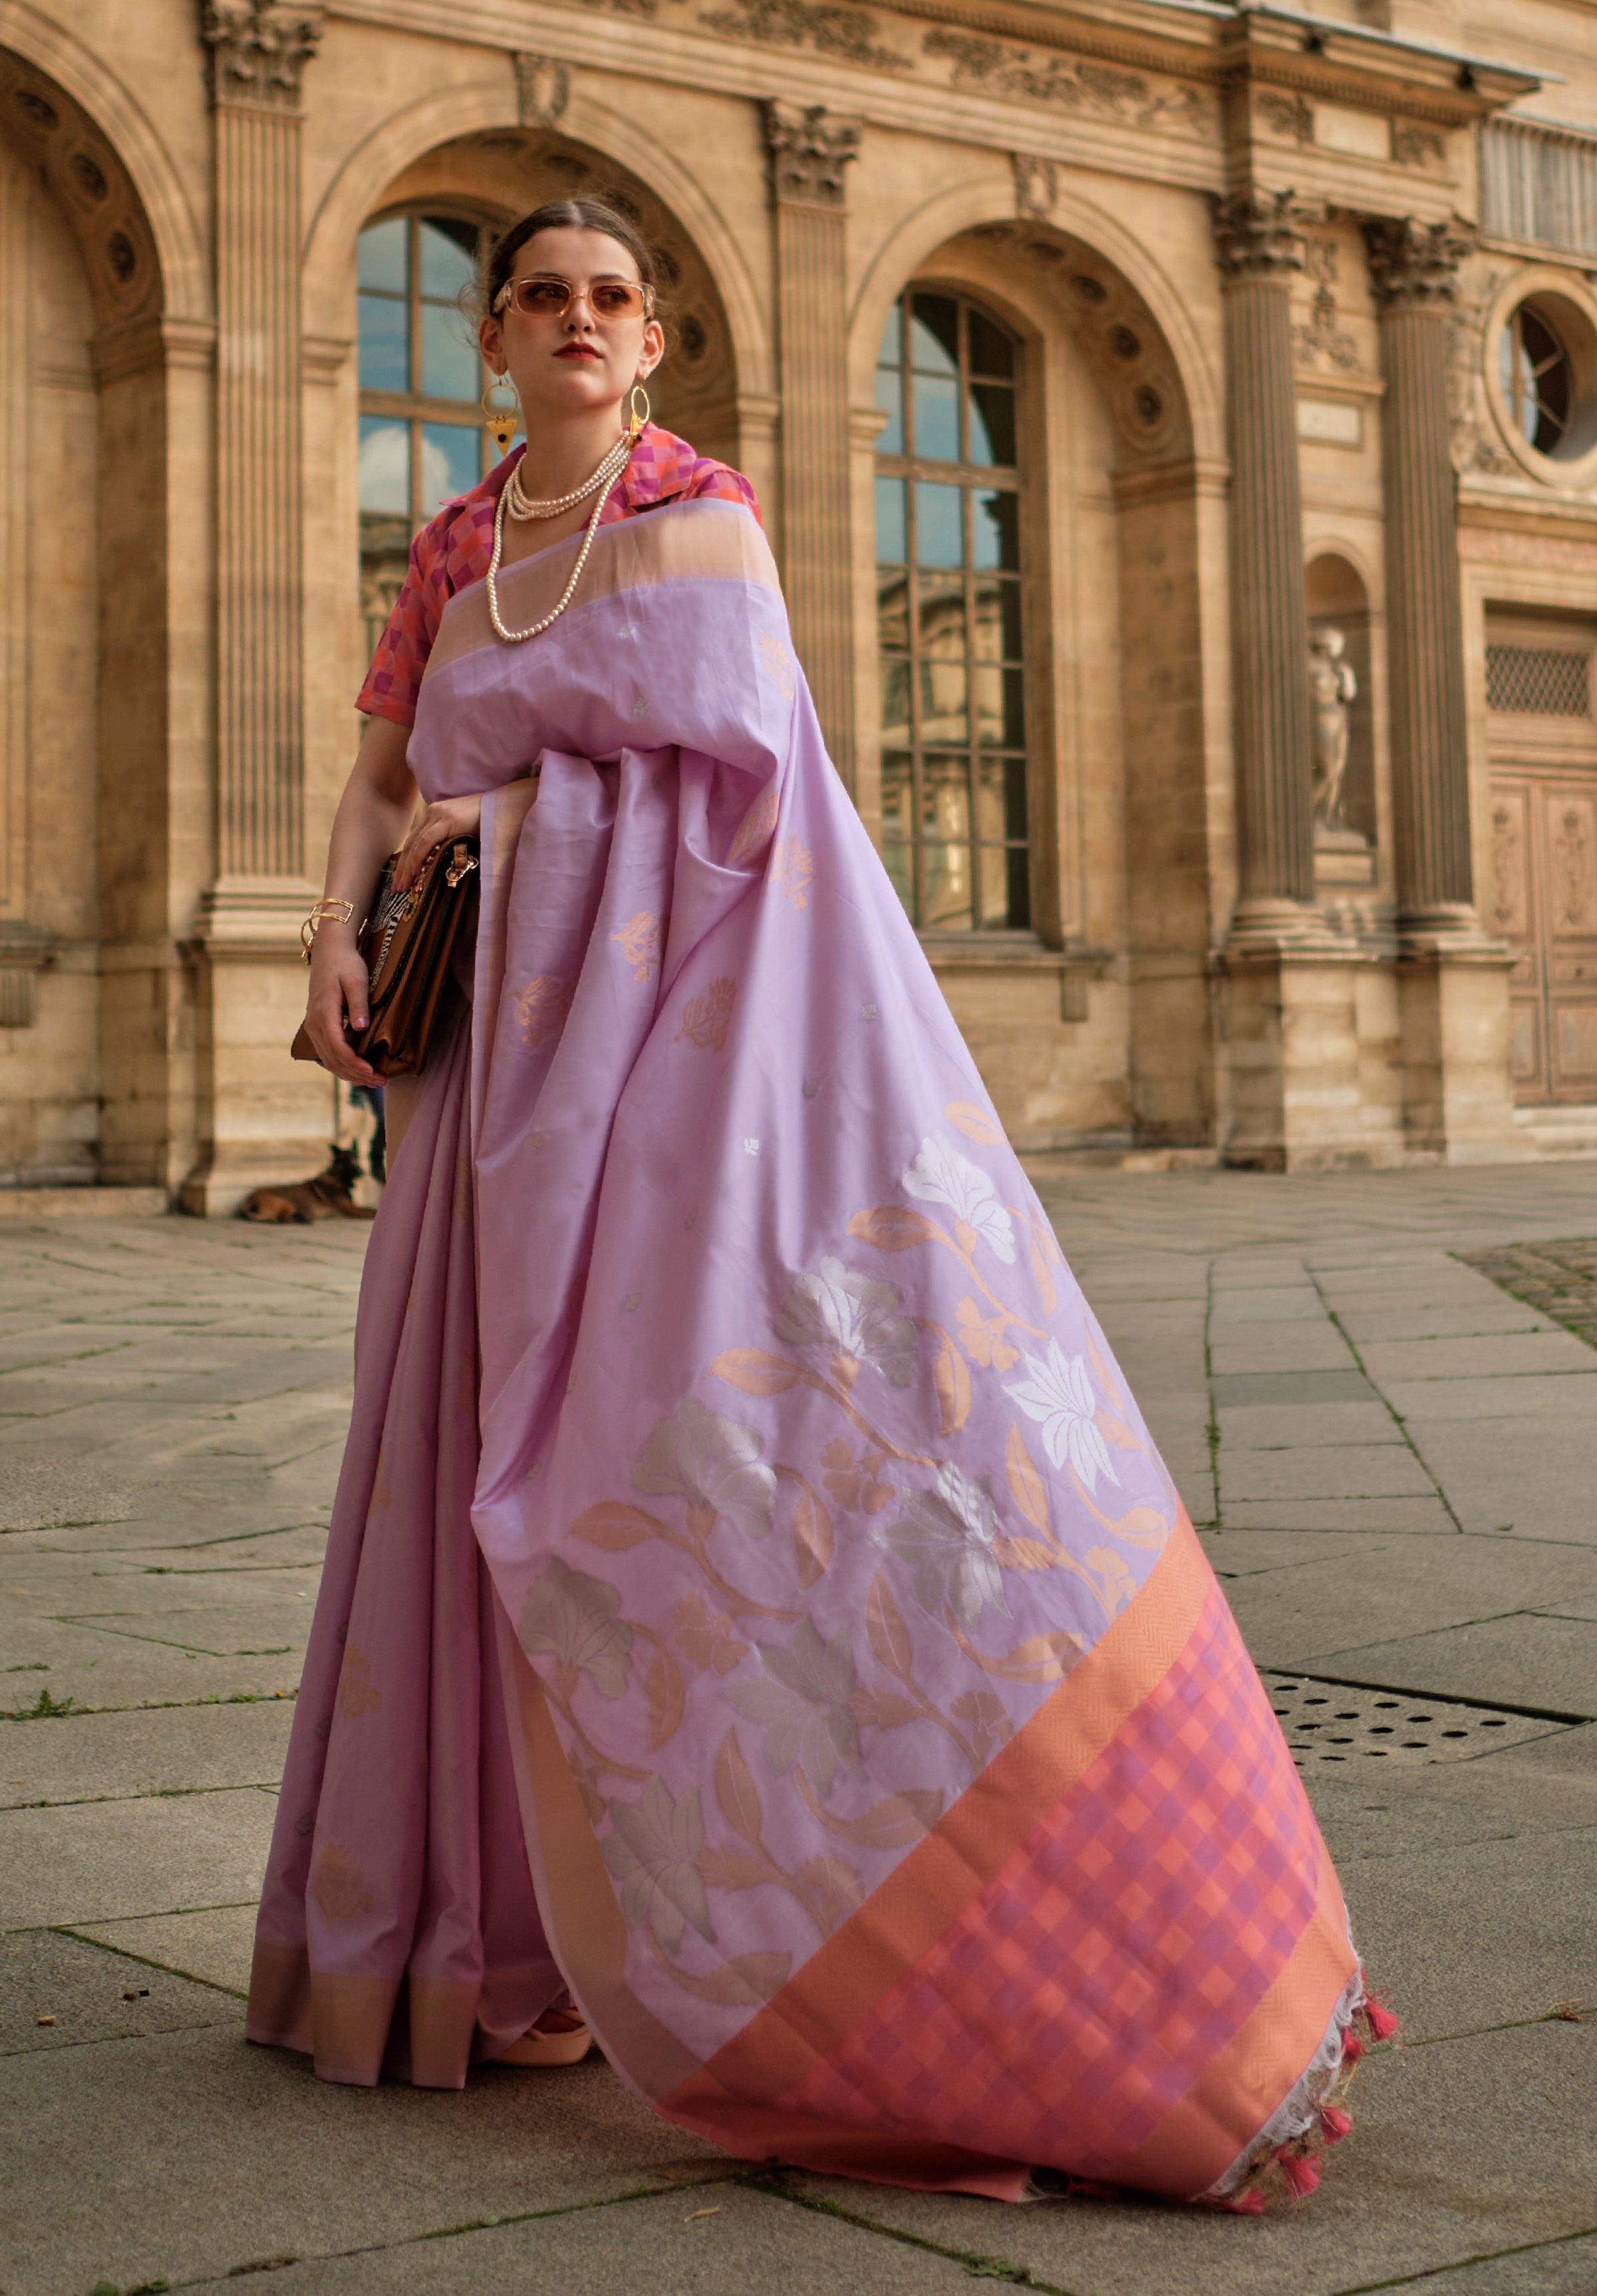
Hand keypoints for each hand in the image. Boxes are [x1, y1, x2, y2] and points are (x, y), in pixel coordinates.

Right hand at [301, 927, 378, 1087]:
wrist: (329, 952)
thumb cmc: (345, 964)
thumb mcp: (356, 980)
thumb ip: (358, 1004)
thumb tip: (362, 1028)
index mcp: (324, 1013)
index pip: (337, 1047)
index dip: (354, 1063)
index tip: (373, 1072)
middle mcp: (314, 1023)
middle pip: (332, 1059)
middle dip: (356, 1074)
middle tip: (381, 1082)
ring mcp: (313, 1026)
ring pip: (328, 1059)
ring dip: (349, 1073)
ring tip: (372, 1081)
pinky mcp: (317, 1026)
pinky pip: (325, 1053)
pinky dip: (340, 1065)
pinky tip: (355, 1071)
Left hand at [392, 794, 482, 893]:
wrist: (506, 806)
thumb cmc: (491, 823)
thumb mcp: (467, 834)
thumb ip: (454, 844)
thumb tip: (445, 867)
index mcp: (436, 815)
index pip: (415, 841)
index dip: (406, 861)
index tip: (402, 880)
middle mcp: (434, 813)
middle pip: (411, 843)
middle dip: (402, 868)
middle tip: (396, 888)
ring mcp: (439, 815)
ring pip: (415, 844)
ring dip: (407, 867)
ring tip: (402, 886)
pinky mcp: (448, 819)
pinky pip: (426, 841)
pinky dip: (418, 858)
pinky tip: (413, 873)